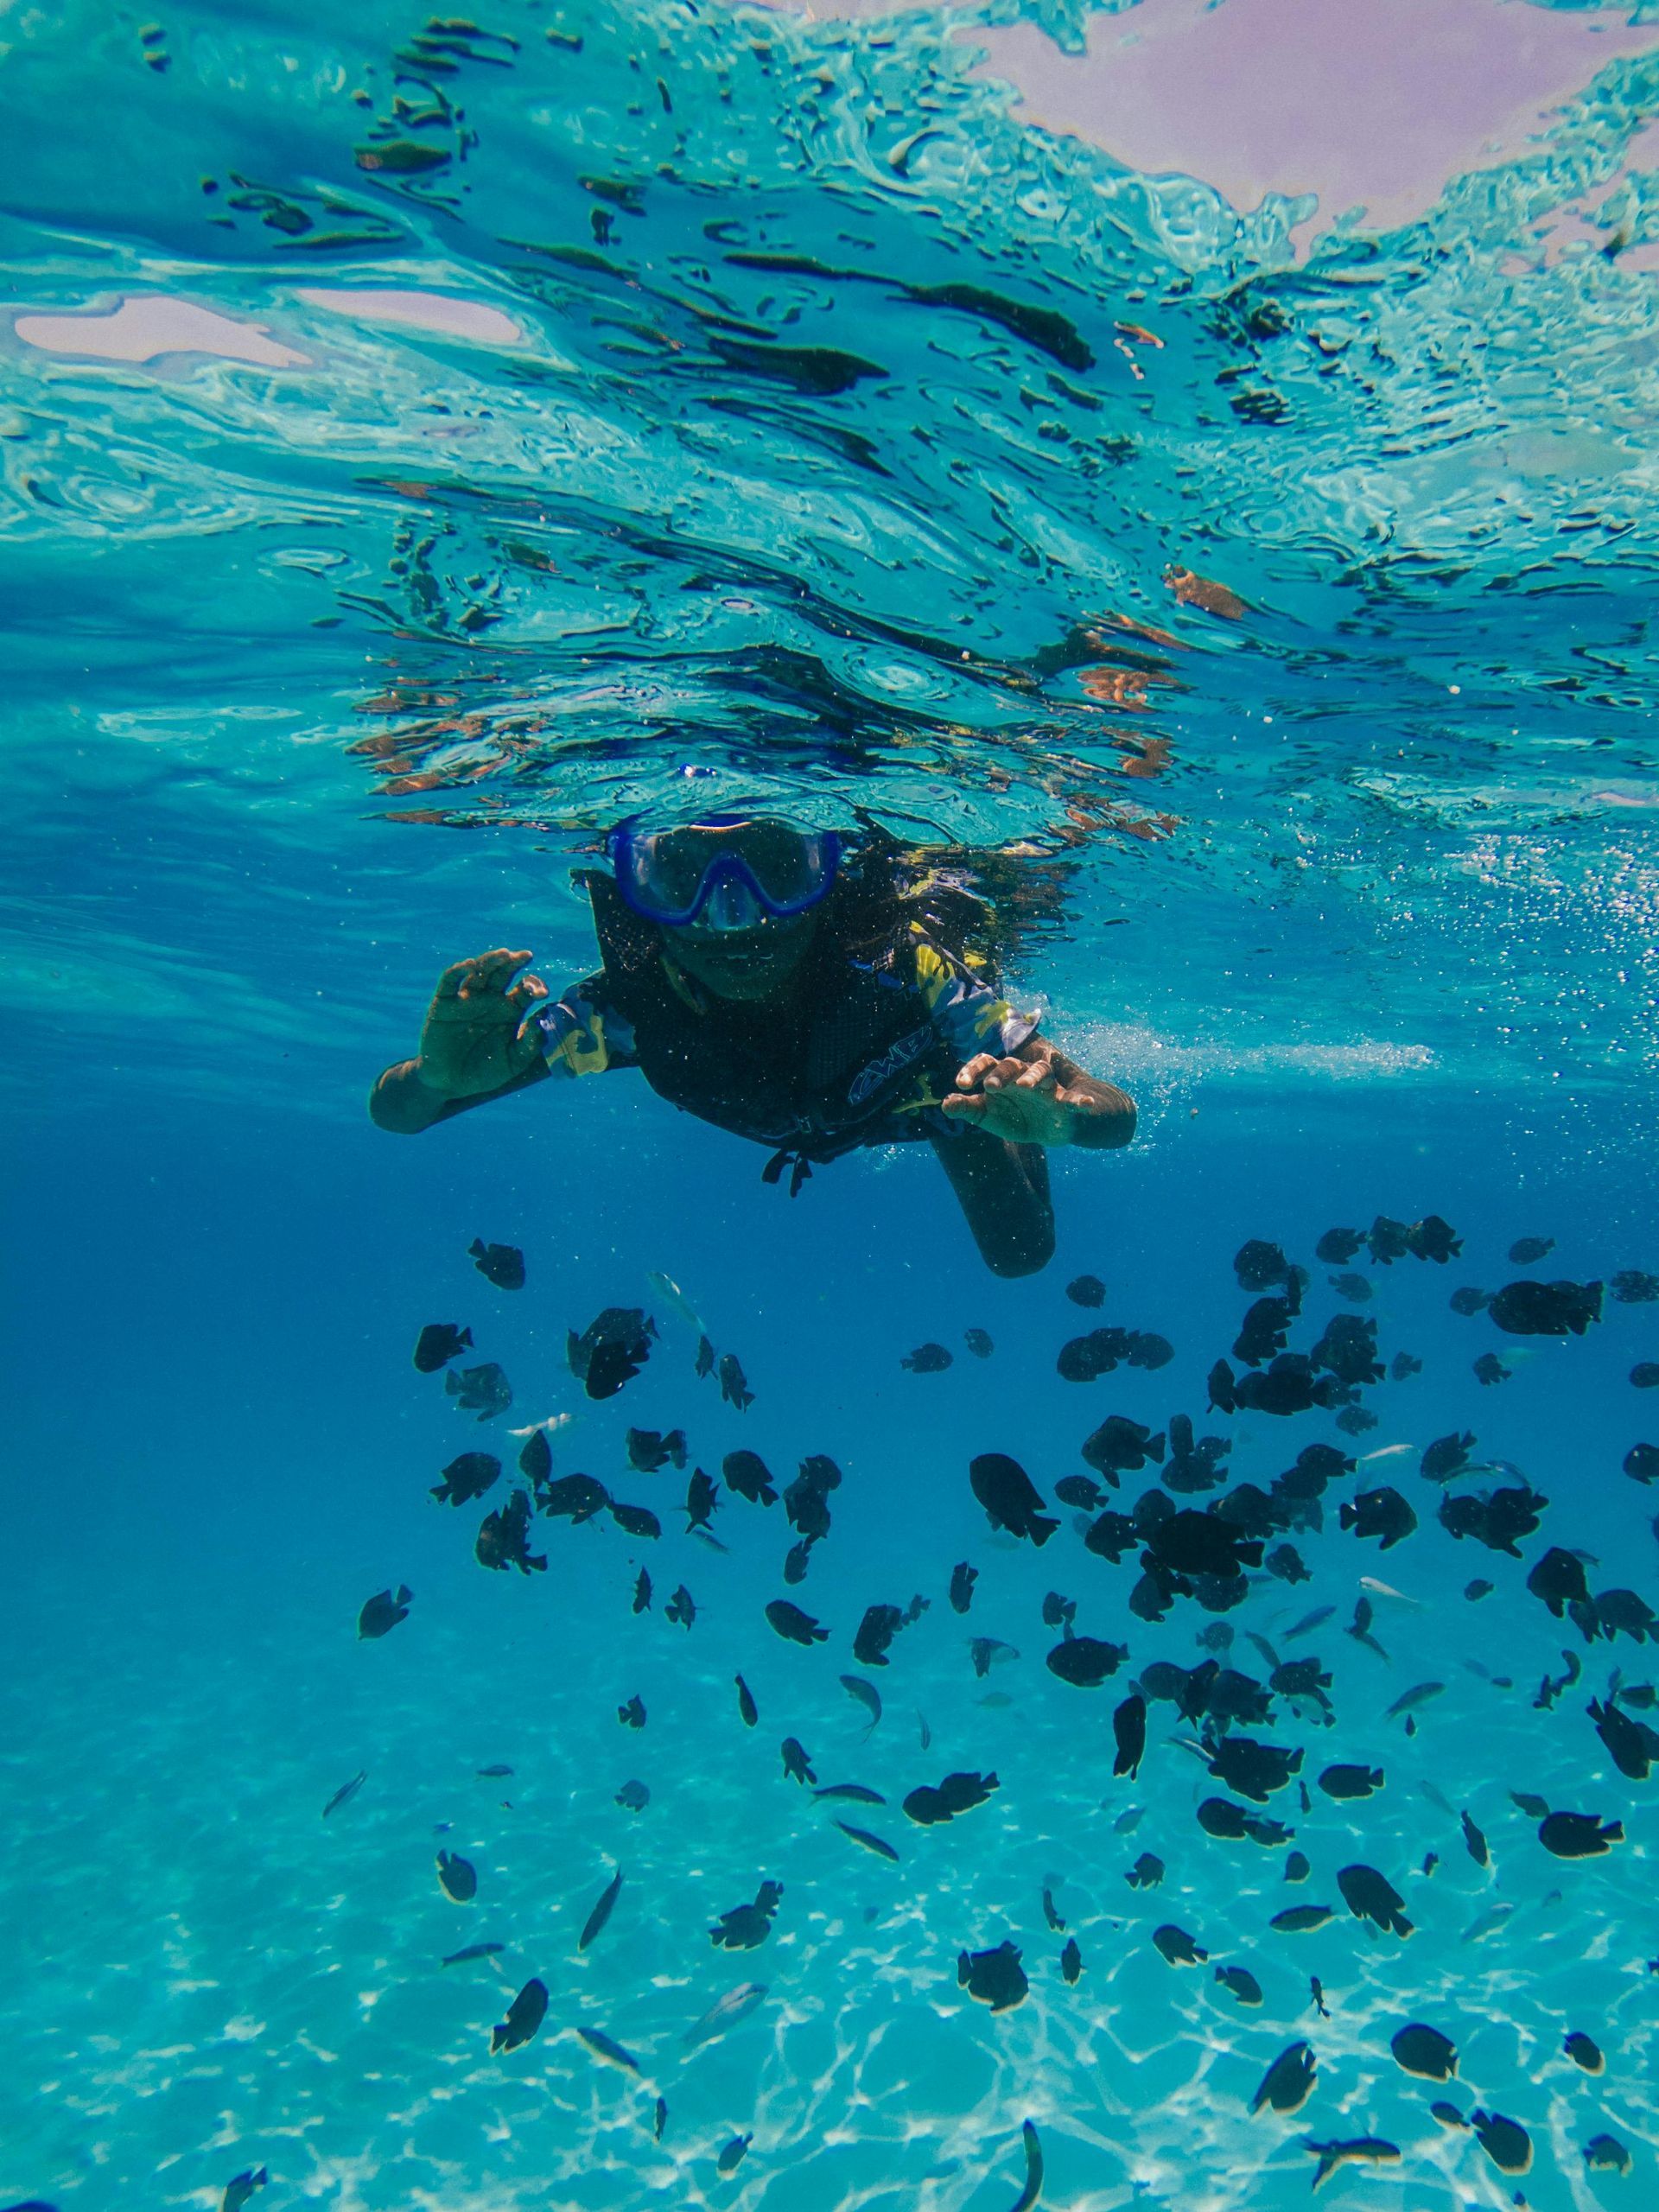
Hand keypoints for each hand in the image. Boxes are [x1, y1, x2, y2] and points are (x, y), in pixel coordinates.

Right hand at [416, 948, 548, 1100]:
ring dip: (491, 961)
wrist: (450, 1084)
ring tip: (504, 955)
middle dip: (515, 962)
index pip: (525, 989)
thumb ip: (529, 1043)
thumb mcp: (514, 1061)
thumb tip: (541, 1023)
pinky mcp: (444, 1003)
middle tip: (526, 956)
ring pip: (479, 971)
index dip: (535, 986)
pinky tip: (470, 965)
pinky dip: (459, 970)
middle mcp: (490, 999)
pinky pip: (450, 981)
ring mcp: (467, 999)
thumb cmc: (485, 1072)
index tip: (541, 992)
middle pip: (504, 973)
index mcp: (510, 1009)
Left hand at [942, 1041, 1131, 1147]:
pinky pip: (1073, 1100)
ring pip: (1041, 1073)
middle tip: (990, 1086)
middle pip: (1011, 1065)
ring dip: (1034, 1077)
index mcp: (1001, 1077)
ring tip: (1026, 1085)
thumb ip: (968, 1108)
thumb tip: (944, 1104)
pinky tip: (1086, 1105)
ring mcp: (1045, 1087)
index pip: (985, 1063)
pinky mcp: (1064, 1103)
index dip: (972, 1071)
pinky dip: (1080, 1102)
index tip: (960, 1085)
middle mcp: (1022, 1077)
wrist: (1050, 1129)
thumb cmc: (1015, 1116)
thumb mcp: (989, 1115)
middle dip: (1001, 1073)